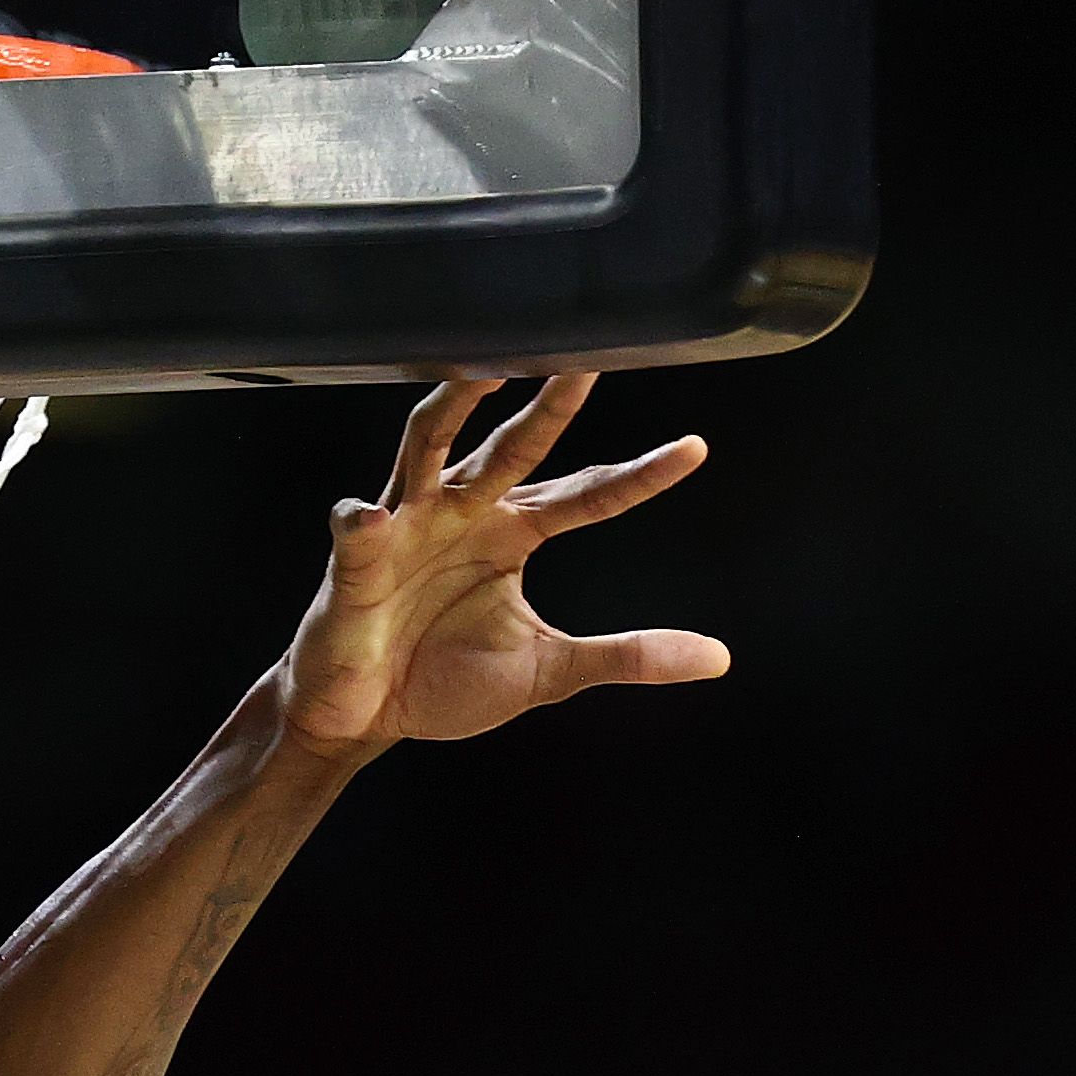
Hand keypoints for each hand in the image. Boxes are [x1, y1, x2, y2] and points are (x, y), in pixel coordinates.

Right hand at [280, 373, 726, 753]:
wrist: (368, 715)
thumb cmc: (447, 677)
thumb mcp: (551, 671)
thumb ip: (628, 657)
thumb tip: (718, 658)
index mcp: (515, 531)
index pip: (588, 495)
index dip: (639, 476)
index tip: (695, 448)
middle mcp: (465, 511)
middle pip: (515, 446)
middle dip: (549, 405)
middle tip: (587, 360)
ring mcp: (407, 526)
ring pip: (429, 446)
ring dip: (452, 409)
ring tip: (480, 376)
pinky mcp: (356, 562)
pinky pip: (358, 533)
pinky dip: (362, 524)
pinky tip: (369, 518)